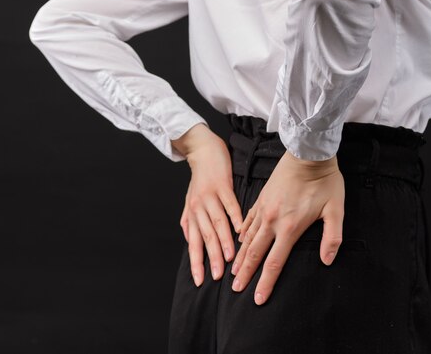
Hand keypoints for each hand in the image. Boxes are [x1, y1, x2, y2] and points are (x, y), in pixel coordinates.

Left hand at [171, 123, 243, 286]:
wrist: (203, 151)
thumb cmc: (199, 179)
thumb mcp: (190, 201)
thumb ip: (190, 222)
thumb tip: (190, 241)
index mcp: (192, 214)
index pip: (193, 243)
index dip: (196, 262)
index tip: (200, 280)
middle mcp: (198, 207)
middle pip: (205, 236)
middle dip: (211, 258)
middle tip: (218, 275)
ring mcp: (210, 196)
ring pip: (217, 222)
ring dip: (223, 241)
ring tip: (230, 257)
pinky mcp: (221, 185)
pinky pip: (229, 204)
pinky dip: (234, 217)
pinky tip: (240, 229)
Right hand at [230, 150, 344, 304]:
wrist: (307, 153)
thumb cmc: (324, 182)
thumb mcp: (335, 210)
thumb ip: (332, 238)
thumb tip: (327, 261)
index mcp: (289, 227)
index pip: (274, 263)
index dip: (265, 283)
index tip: (257, 299)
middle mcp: (271, 221)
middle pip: (254, 254)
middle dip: (244, 274)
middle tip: (235, 290)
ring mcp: (263, 209)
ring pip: (247, 238)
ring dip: (239, 257)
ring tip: (232, 271)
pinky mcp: (261, 199)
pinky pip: (247, 221)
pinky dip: (241, 234)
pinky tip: (237, 241)